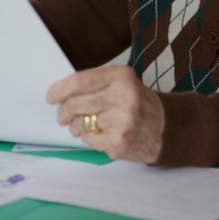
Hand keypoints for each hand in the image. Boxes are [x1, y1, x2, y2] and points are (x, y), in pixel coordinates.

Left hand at [46, 65, 164, 162]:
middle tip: (62, 115)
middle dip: (63, 112)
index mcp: (121, 76)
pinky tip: (101, 134)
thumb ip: (95, 83)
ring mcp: (122, 121)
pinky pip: (88, 140)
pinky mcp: (119, 142)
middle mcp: (123, 97)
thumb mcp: (123, 82)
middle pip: (74, 104)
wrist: (167, 128)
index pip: (79, 81)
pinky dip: (89, 138)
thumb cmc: (138, 102)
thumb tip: (60, 93)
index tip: (51, 96)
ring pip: (79, 123)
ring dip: (75, 126)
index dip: (59, 90)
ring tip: (85, 125)